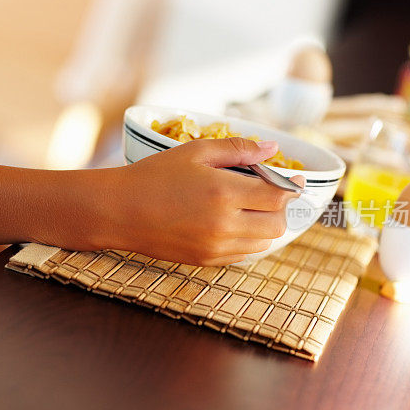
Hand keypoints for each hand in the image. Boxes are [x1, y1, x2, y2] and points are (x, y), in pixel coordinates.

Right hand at [107, 137, 303, 265]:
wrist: (119, 211)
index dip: (290, 187)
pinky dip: (246, 239)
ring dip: (264, 225)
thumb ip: (237, 149)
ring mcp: (216, 247)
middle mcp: (225, 225)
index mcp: (224, 193)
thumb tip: (272, 148)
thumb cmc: (153, 176)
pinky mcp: (206, 261)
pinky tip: (230, 222)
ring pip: (263, 242)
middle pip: (277, 224)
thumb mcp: (195, 152)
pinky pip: (242, 254)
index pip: (278, 196)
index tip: (291, 179)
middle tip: (267, 193)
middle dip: (280, 208)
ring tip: (247, 208)